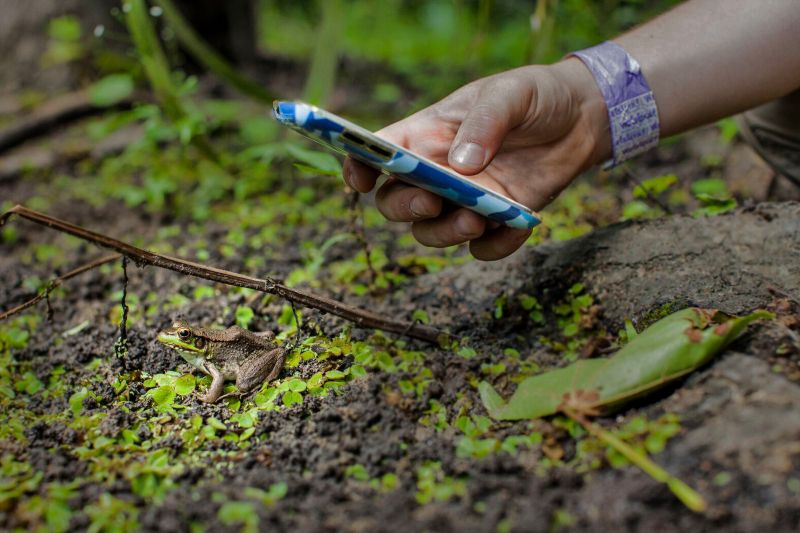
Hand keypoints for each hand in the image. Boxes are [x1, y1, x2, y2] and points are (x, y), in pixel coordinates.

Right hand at [343, 58, 610, 259]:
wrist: (582, 118)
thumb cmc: (535, 96)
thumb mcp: (511, 94)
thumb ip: (485, 122)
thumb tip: (461, 165)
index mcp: (426, 135)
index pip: (378, 153)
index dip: (359, 167)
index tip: (359, 181)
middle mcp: (436, 172)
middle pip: (395, 202)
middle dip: (403, 207)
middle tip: (431, 202)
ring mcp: (463, 201)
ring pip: (431, 232)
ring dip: (445, 233)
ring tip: (478, 218)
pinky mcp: (495, 221)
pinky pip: (481, 248)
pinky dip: (495, 246)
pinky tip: (519, 226)